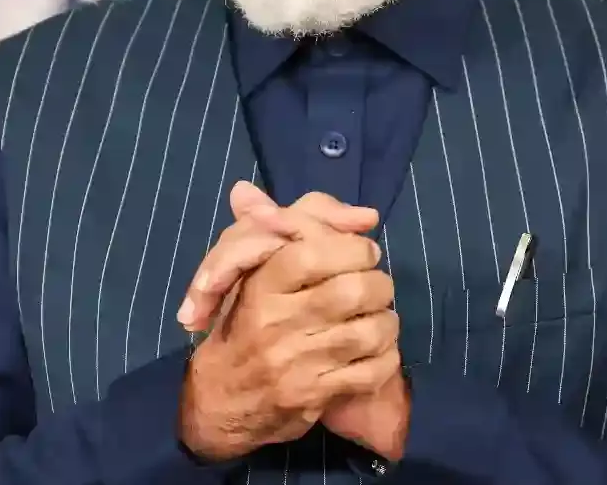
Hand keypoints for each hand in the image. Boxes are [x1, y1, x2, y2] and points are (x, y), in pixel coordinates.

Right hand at [178, 204, 396, 460]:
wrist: (221, 399)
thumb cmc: (243, 322)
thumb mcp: (253, 269)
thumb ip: (297, 226)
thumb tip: (346, 208)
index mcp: (259, 286)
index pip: (313, 254)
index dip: (352, 248)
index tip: (364, 252)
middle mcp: (275, 323)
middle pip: (352, 291)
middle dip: (378, 283)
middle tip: (377, 285)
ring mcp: (295, 363)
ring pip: (369, 331)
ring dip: (386, 321)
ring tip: (379, 316)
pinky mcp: (313, 397)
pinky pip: (371, 371)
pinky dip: (385, 357)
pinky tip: (376, 349)